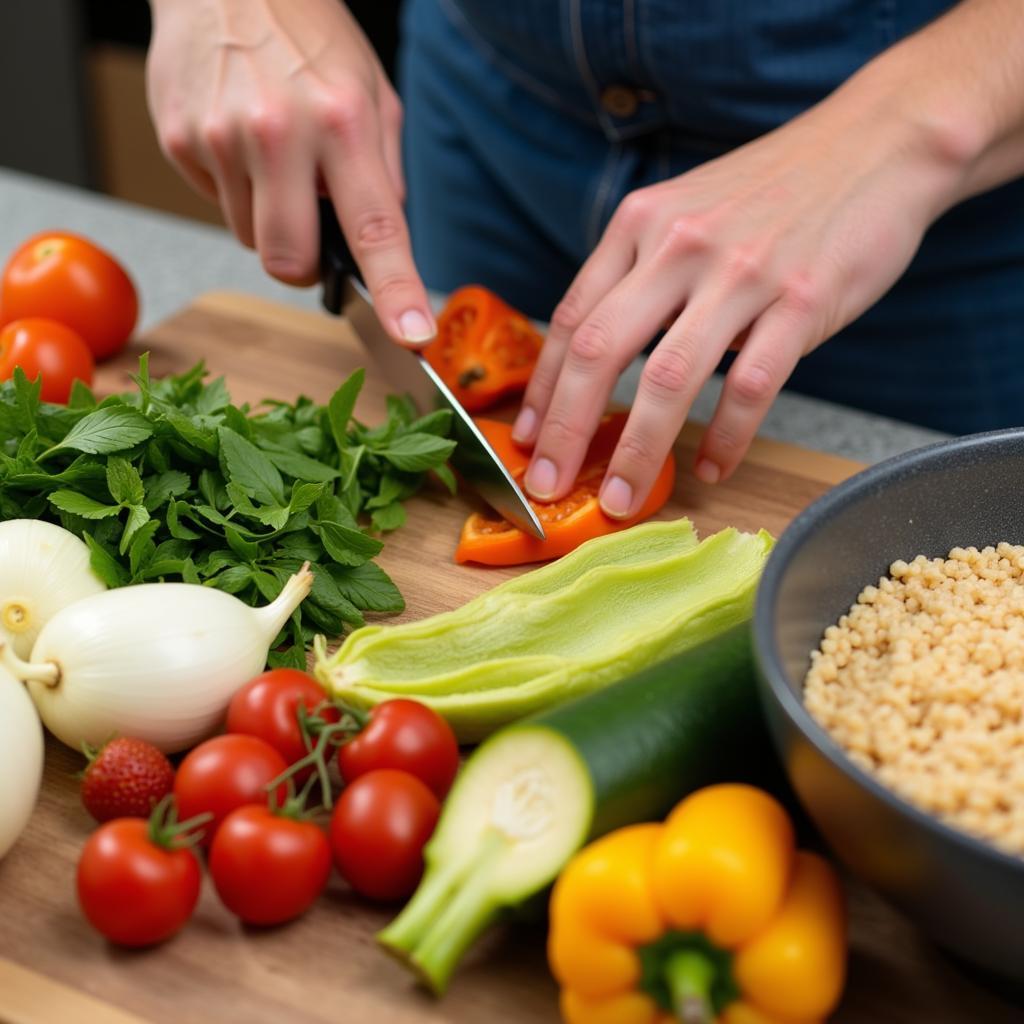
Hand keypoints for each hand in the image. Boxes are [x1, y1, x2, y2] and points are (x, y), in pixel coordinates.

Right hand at [146, 0, 434, 342]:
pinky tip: (239, 140)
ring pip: (247, 238)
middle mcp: (279, 132)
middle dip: (300, 264)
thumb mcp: (374, 95)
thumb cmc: (310, 37)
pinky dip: (233, 188)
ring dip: (265, 217)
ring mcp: (221, 137)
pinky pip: (213, 202)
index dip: (395, 292)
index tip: (412, 335)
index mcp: (344, 123)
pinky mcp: (179, 137)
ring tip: (272, 155)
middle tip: (307, 223)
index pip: (376, 229)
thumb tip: (384, 245)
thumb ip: (384, 175)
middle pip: (286, 261)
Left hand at [513, 81, 964, 514]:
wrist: (875, 143)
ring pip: (669, 378)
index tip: (527, 439)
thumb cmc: (770, 191)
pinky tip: (712, 467)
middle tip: (549, 486)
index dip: (543, 388)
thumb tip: (597, 356)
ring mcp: (741, 273)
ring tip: (622, 499)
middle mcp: (679, 245)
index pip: (571, 318)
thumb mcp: (683, 212)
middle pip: (598, 351)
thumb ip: (638, 273)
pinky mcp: (803, 299)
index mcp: (640, 225)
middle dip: (566, 429)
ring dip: (637, 449)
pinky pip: (752, 386)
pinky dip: (727, 437)